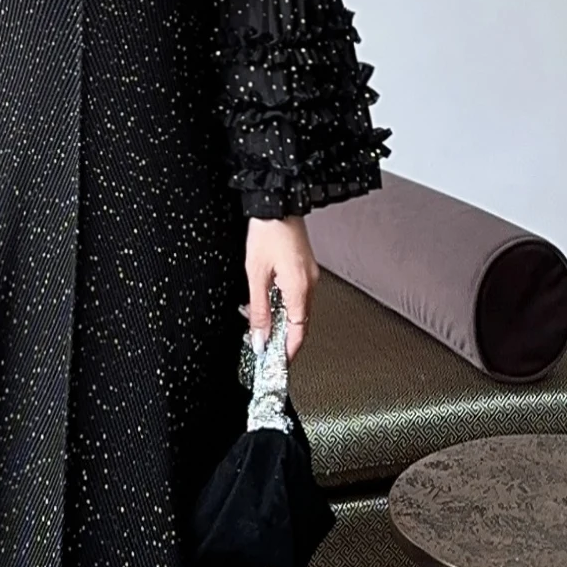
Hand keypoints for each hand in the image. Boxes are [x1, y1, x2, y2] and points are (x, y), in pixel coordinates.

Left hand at [244, 214, 317, 360]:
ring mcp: (309, 276)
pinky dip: (283, 306)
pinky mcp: (304, 269)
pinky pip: (297, 296)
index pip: (298, 332)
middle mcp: (310, 284)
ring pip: (297, 310)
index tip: (277, 364)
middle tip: (265, 349)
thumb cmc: (268, 232)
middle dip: (282, 340)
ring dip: (281, 322)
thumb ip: (258, 309)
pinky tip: (268, 305)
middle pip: (299, 324)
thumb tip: (259, 336)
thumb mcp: (256, 275)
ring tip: (260, 327)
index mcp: (300, 289)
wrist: (277, 203)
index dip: (288, 352)